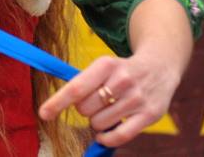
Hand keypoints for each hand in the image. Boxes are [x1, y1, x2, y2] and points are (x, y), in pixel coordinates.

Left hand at [38, 51, 180, 146]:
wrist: (159, 68)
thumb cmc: (120, 71)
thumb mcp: (103, 66)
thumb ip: (82, 83)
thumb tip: (55, 103)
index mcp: (106, 65)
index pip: (76, 88)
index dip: (58, 102)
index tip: (44, 113)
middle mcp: (122, 80)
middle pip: (85, 109)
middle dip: (84, 109)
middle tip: (96, 102)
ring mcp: (137, 98)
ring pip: (99, 123)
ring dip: (97, 122)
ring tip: (108, 110)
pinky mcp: (150, 115)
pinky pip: (119, 136)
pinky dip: (106, 138)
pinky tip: (104, 134)